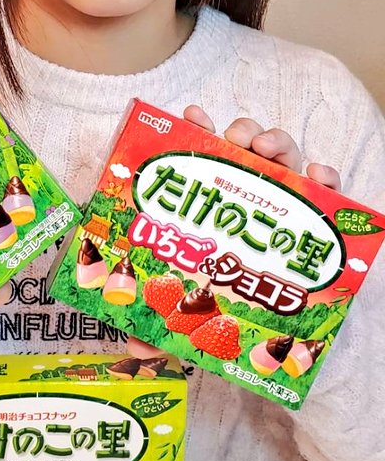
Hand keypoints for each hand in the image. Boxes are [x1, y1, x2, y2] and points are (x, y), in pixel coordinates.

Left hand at [126, 102, 341, 359]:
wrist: (275, 341)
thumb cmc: (222, 312)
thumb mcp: (185, 321)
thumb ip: (159, 328)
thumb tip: (135, 344)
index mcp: (211, 203)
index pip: (202, 157)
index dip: (196, 130)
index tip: (191, 116)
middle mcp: (246, 194)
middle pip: (244, 148)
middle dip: (240, 132)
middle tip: (235, 139)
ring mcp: (281, 204)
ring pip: (283, 159)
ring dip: (277, 143)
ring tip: (268, 150)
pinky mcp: (316, 222)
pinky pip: (325, 193)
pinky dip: (324, 179)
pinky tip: (320, 178)